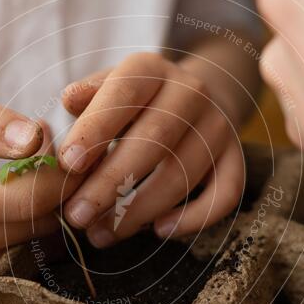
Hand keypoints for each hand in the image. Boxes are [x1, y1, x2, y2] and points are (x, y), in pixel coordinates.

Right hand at [0, 87, 81, 277]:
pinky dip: (29, 218)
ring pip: (36, 236)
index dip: (56, 172)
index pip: (24, 199)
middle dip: (53, 183)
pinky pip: (23, 247)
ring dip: (45, 201)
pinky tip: (12, 190)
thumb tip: (35, 138)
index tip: (57, 140)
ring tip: (23, 162)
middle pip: (37, 221)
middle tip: (43, 145)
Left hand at [58, 52, 243, 246]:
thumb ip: (88, 98)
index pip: (125, 93)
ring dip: (139, 210)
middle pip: (155, 138)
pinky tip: (158, 231)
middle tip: (77, 216)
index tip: (68, 164)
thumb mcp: (106, 90)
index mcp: (151, 69)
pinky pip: (223, 194)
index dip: (96, 128)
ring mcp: (217, 126)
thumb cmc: (131, 103)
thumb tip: (70, 99)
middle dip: (111, 182)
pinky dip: (193, 218)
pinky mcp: (235, 158)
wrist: (190, 101)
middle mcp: (192, 92)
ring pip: (183, 173)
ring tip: (101, 234)